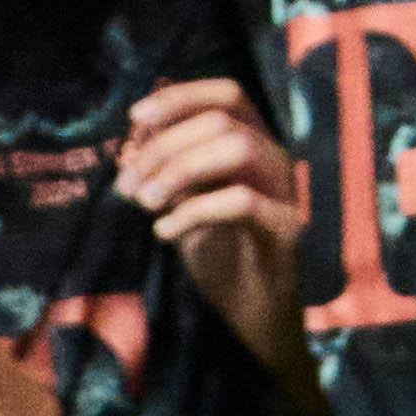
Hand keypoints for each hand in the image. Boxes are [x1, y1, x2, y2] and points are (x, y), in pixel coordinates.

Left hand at [118, 75, 308, 366]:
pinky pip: (241, 202)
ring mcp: (288, 193)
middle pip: (222, 120)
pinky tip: (165, 231)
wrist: (256, 320)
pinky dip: (194, 211)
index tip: (136, 118)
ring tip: (144, 202)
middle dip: (164, 145)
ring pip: (237, 148)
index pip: (228, 94)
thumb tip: (134, 138)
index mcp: (255, 145)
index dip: (181, 97)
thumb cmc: (223, 259)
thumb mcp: (185, 205)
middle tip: (128, 183)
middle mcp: (277, 160)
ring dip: (179, 169)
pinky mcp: (287, 231)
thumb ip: (168, 169)